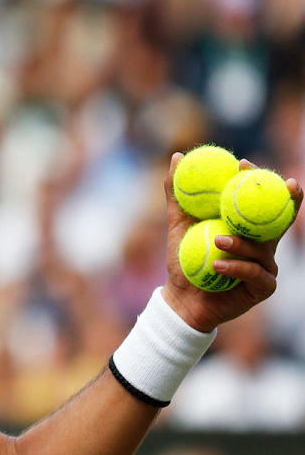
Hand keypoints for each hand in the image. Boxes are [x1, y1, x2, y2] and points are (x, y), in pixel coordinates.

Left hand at [162, 153, 302, 332]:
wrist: (181, 297)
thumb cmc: (184, 259)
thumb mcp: (178, 223)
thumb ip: (178, 194)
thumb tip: (177, 157)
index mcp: (246, 227)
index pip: (260, 200)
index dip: (260, 179)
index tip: (243, 163)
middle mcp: (262, 244)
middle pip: (278, 220)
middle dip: (276, 200)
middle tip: (255, 188)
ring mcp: (265, 266)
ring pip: (263, 249)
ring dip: (241, 243)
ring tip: (218, 240)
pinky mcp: (263, 287)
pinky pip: (254, 274)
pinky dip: (236, 267)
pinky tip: (218, 264)